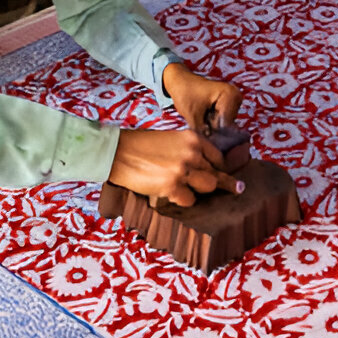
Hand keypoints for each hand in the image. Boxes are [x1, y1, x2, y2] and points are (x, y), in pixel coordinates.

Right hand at [109, 128, 243, 206]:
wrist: (118, 152)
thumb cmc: (140, 146)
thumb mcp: (170, 139)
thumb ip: (188, 151)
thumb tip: (204, 168)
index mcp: (192, 138)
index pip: (218, 157)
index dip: (218, 168)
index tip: (220, 175)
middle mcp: (191, 152)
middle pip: (215, 174)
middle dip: (214, 183)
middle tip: (219, 189)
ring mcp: (183, 170)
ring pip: (208, 187)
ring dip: (199, 191)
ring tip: (185, 189)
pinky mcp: (172, 186)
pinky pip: (189, 200)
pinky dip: (182, 200)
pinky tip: (171, 193)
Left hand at [162, 62, 243, 133]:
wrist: (180, 81)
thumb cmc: (185, 92)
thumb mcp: (192, 114)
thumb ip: (203, 133)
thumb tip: (209, 148)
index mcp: (230, 95)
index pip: (226, 125)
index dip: (213, 135)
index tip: (202, 139)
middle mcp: (237, 97)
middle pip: (227, 126)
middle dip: (213, 132)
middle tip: (199, 128)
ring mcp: (234, 102)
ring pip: (225, 126)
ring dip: (213, 129)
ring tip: (201, 122)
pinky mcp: (229, 106)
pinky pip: (224, 122)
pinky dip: (213, 125)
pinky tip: (204, 121)